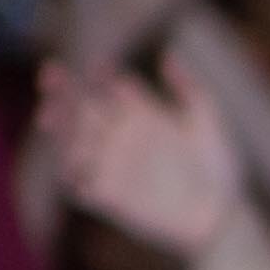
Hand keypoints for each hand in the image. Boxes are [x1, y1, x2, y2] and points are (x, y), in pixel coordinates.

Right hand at [40, 65, 246, 257]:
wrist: (220, 213)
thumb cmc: (217, 166)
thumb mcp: (207, 123)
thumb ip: (190, 88)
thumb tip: (167, 56)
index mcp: (139, 114)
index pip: (109, 87)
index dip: (99, 74)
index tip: (102, 68)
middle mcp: (119, 137)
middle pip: (80, 110)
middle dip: (61, 92)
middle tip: (51, 76)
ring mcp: (111, 166)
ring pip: (71, 144)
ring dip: (57, 130)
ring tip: (49, 116)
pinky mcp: (109, 199)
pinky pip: (79, 188)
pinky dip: (70, 175)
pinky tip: (68, 163)